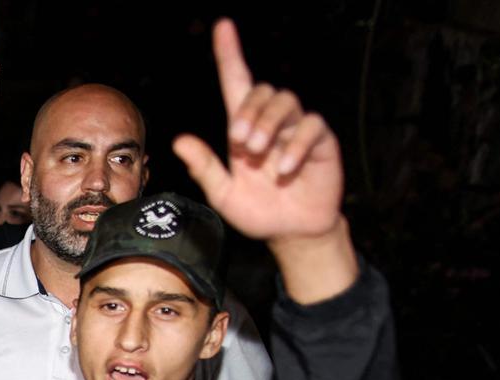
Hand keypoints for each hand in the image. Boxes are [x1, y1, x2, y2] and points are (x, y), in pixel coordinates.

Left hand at [171, 20, 343, 244]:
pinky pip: (311, 127)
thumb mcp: (223, 194)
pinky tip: (283, 169)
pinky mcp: (320, 142)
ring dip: (268, 124)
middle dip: (248, 113)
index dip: (230, 54)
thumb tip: (179, 141)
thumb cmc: (258, 212)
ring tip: (257, 153)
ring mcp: (297, 130)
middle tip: (239, 143)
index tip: (223, 27)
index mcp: (244, 130)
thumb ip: (204, 167)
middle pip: (262, 91)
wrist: (290, 232)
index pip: (237, 83)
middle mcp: (271, 124)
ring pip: (286, 102)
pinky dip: (295, 146)